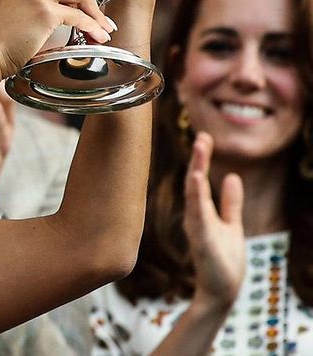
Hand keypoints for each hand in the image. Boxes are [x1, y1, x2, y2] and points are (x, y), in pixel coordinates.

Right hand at [183, 132, 245, 310]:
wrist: (221, 291)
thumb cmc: (223, 260)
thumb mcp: (231, 225)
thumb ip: (230, 203)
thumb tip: (232, 177)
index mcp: (201, 211)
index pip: (200, 180)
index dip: (202, 159)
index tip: (204, 136)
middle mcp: (195, 216)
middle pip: (195, 182)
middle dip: (198, 159)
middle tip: (202, 136)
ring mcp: (197, 228)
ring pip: (195, 195)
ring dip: (197, 172)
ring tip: (200, 150)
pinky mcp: (202, 240)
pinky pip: (199, 215)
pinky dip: (197, 197)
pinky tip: (197, 180)